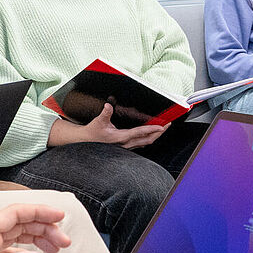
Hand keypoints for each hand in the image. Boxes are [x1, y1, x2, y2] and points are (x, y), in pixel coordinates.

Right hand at [48, 103, 166, 149]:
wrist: (85, 142)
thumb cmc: (91, 133)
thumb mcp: (98, 122)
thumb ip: (104, 114)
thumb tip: (108, 105)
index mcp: (120, 138)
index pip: (139, 133)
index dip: (151, 129)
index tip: (161, 126)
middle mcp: (125, 144)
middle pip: (147, 140)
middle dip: (158, 133)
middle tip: (168, 125)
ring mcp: (126, 146)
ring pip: (145, 142)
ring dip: (155, 136)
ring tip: (163, 129)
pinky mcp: (125, 146)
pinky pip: (140, 143)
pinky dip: (148, 138)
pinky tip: (151, 134)